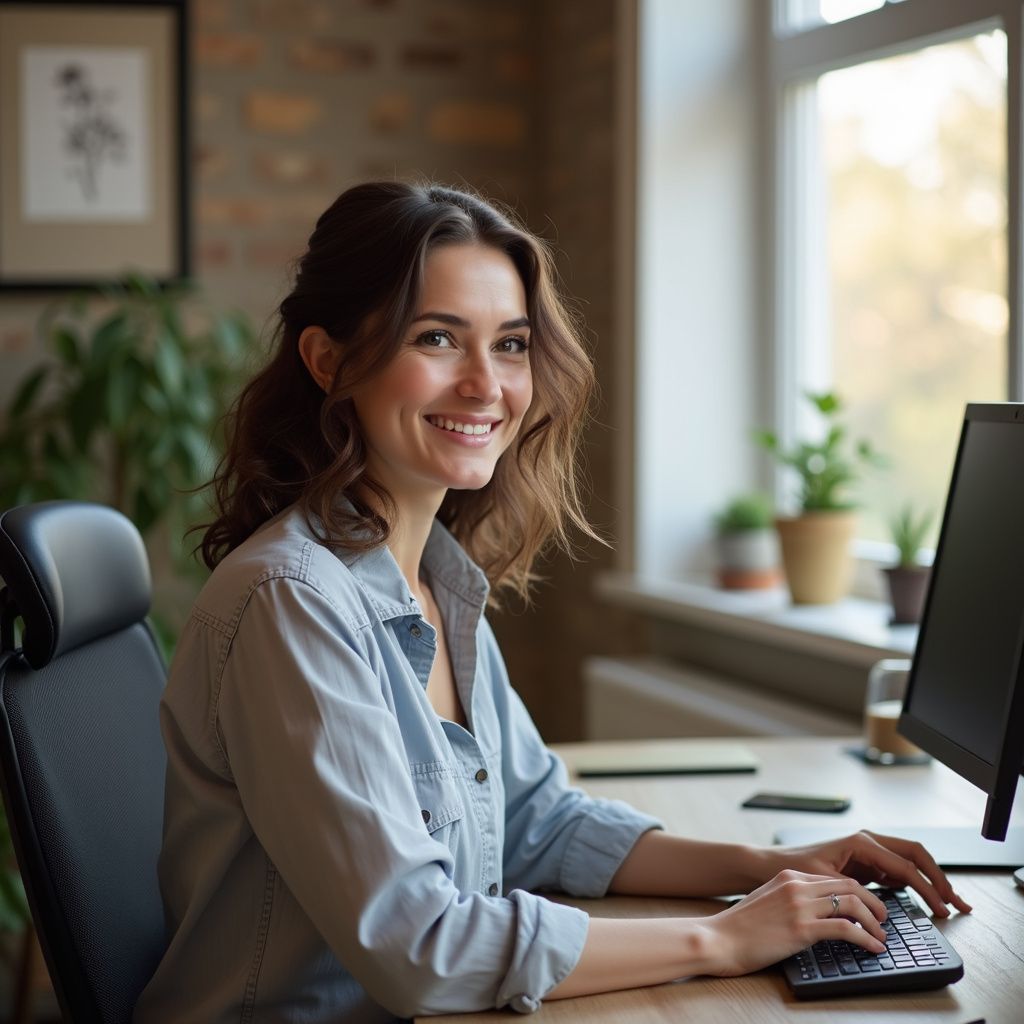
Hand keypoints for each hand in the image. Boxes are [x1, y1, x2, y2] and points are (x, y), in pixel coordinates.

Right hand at [703, 869, 888, 975]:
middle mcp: (796, 885)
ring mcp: (799, 905)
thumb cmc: (739, 927)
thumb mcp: (767, 902)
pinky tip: (873, 948)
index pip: (835, 879)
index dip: (859, 894)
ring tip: (882, 937)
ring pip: (853, 905)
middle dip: (874, 904)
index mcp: (789, 876)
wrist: (719, 939)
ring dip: (874, 923)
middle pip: (850, 887)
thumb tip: (816, 913)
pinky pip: (846, 929)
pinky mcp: (801, 928)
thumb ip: (790, 900)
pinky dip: (866, 939)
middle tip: (884, 921)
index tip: (871, 909)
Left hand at [769, 829, 971, 916]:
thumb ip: (851, 892)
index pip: (906, 866)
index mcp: (861, 842)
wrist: (774, 864)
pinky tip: (929, 900)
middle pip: (917, 855)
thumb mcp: (824, 880)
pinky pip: (900, 871)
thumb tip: (875, 910)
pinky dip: (918, 884)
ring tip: (952, 903)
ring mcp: (871, 851)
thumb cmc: (795, 868)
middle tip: (959, 904)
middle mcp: (869, 841)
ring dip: (933, 880)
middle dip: (940, 878)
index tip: (943, 909)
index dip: (928, 888)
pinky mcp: (869, 862)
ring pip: (912, 861)